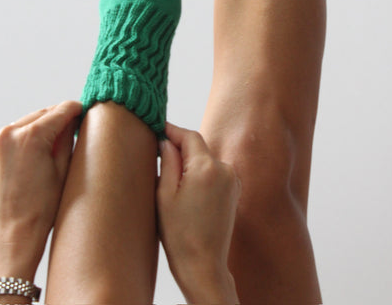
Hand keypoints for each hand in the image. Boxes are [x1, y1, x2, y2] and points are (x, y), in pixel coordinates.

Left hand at [0, 100, 82, 273]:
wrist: (14, 233)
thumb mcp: (63, 168)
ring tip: (58, 142)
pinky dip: (31, 134)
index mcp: (31, 137)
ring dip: (45, 125)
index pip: (61, 110)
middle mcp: (11, 133)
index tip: (86, 112)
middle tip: (76, 128)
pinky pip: (18, 131)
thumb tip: (73, 118)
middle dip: (61, 118)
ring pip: (31, 120)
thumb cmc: (41, 208)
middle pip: (45, 113)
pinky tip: (41, 149)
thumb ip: (68, 137)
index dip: (77, 110)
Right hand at [156, 121, 241, 300]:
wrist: (203, 265)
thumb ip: (168, 162)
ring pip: (205, 159)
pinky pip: (213, 171)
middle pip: (198, 146)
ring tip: (171, 179)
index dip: (172, 130)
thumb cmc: (180, 235)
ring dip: (189, 161)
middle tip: (158, 153)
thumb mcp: (165, 195)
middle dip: (179, 147)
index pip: (189, 136)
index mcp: (206, 168)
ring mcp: (232, 179)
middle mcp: (224, 169)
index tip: (157, 127)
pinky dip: (200, 173)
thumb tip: (167, 141)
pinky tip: (186, 190)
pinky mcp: (234, 189)